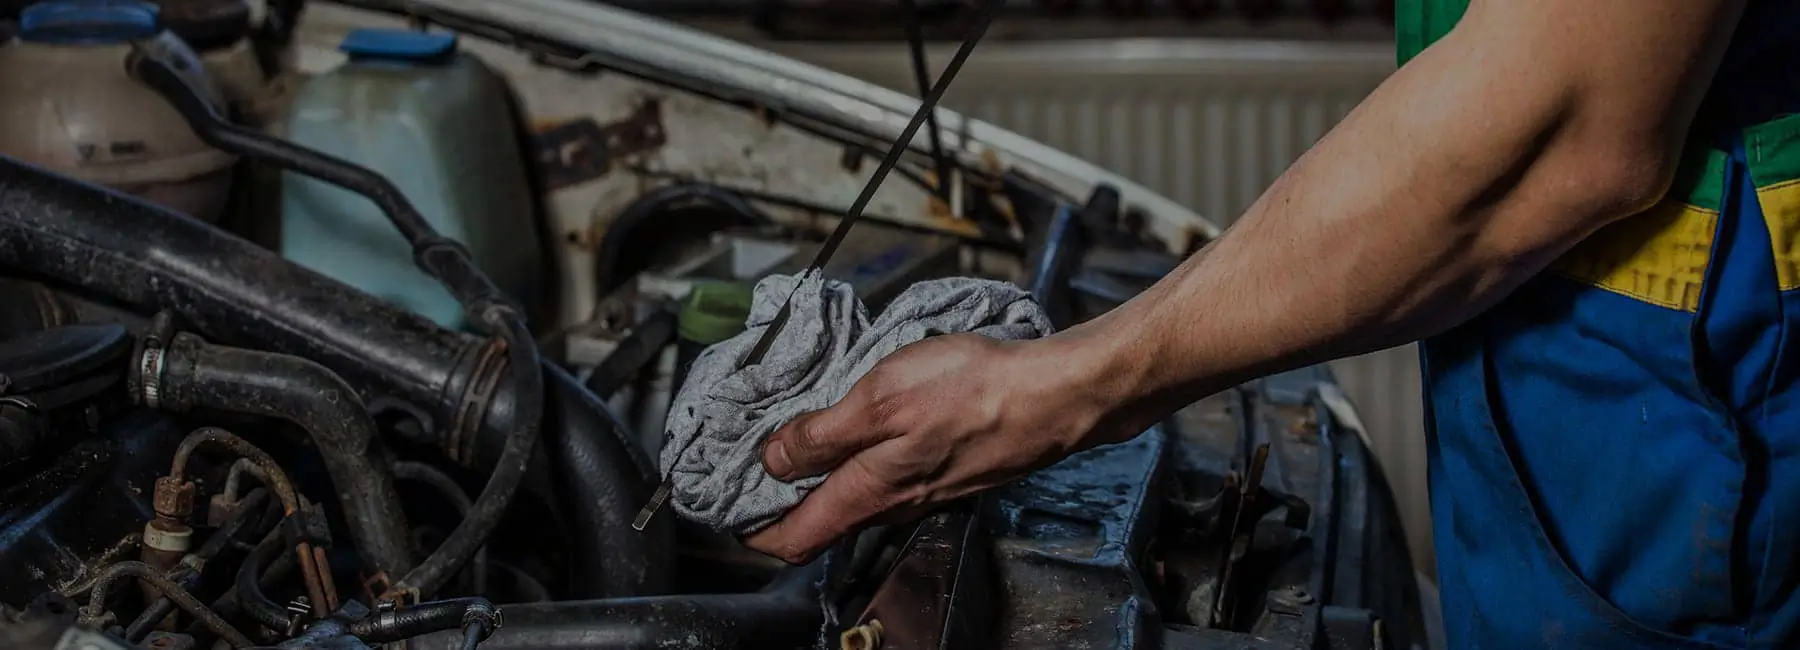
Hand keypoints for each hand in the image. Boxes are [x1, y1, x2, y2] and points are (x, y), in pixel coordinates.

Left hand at [742, 333, 1130, 563]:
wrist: (1053, 395)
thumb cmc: (974, 392)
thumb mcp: (879, 400)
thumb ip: (822, 434)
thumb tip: (774, 460)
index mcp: (868, 492)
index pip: (792, 538)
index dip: (750, 529)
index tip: (724, 502)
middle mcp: (893, 503)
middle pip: (819, 520)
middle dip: (779, 497)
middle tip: (749, 458)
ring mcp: (922, 489)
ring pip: (853, 496)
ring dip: (819, 474)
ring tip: (795, 433)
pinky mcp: (945, 468)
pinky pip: (886, 476)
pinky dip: (858, 458)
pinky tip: (858, 423)